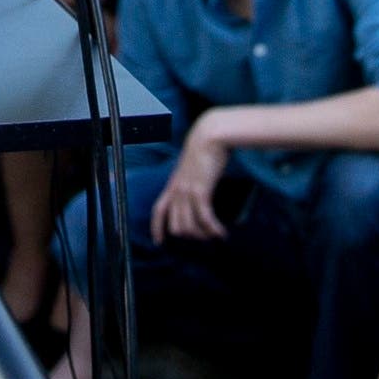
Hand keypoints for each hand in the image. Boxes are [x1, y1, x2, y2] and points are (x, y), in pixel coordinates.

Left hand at [150, 111, 231, 241]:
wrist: (208, 136)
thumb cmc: (204, 150)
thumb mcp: (192, 168)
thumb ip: (192, 180)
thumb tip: (199, 193)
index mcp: (173, 184)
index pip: (159, 210)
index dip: (156, 227)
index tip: (158, 242)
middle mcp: (176, 190)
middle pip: (176, 225)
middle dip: (191, 235)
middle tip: (206, 235)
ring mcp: (187, 191)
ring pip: (190, 226)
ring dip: (204, 235)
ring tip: (216, 234)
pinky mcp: (200, 191)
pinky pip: (205, 218)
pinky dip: (213, 229)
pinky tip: (222, 233)